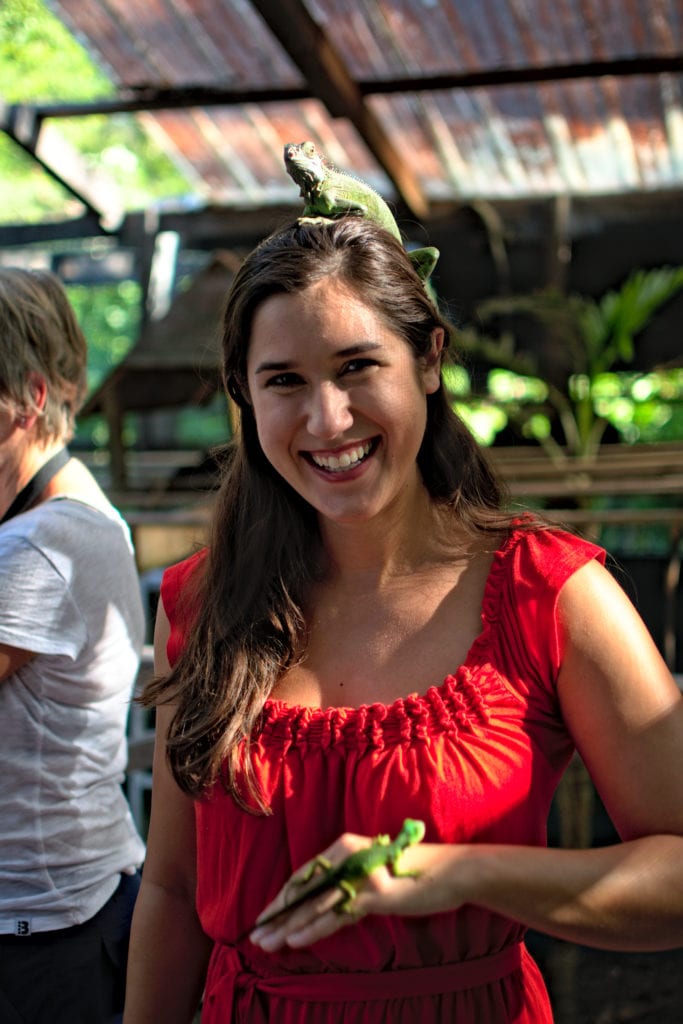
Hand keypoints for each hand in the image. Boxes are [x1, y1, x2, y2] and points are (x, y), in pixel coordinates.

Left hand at [249, 831, 464, 950]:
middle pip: (304, 889)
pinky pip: (336, 914)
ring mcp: (361, 874)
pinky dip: (313, 928)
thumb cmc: (412, 872)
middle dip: (277, 914)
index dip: (283, 898)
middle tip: (256, 935)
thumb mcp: (374, 870)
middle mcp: (348, 856)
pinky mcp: (374, 892)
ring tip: (267, 943)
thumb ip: (349, 881)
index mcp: (345, 847)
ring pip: (315, 904)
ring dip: (288, 926)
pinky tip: (295, 940)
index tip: (265, 917)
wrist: (450, 871)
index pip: (306, 876)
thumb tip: (321, 904)